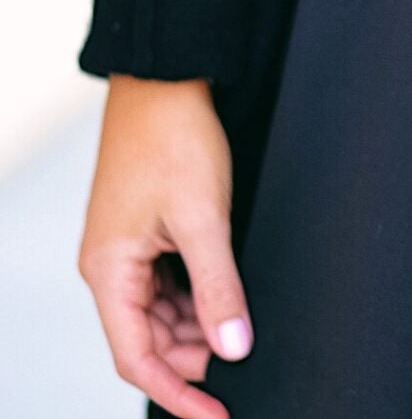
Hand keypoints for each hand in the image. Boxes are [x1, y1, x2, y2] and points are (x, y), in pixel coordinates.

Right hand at [79, 76, 249, 418]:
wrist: (165, 85)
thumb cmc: (174, 143)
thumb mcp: (205, 221)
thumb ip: (220, 287)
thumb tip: (233, 347)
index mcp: (109, 272)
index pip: (137, 357)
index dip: (177, 392)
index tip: (215, 415)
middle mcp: (109, 268)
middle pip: (149, 338)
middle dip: (194, 354)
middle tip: (243, 352)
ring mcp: (125, 251)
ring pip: (161, 313)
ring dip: (198, 324)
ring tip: (239, 321)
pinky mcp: (144, 234)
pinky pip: (167, 285)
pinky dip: (197, 296)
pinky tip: (226, 294)